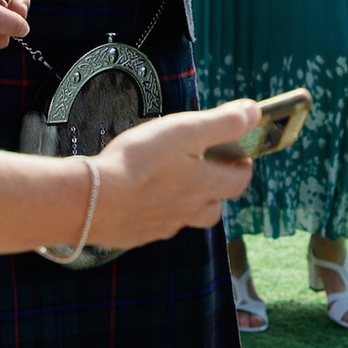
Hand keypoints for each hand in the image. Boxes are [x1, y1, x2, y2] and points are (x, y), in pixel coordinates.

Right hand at [86, 101, 255, 247]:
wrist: (92, 201)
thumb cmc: (140, 162)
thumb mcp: (185, 131)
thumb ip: (222, 123)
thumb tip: (255, 113)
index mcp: (204, 186)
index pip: (238, 181)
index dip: (242, 167)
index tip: (240, 156)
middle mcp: (188, 211)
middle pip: (214, 208)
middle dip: (216, 190)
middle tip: (206, 172)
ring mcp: (162, 226)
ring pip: (185, 218)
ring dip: (187, 204)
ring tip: (172, 186)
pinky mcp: (136, 234)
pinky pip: (155, 225)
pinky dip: (156, 213)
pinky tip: (140, 199)